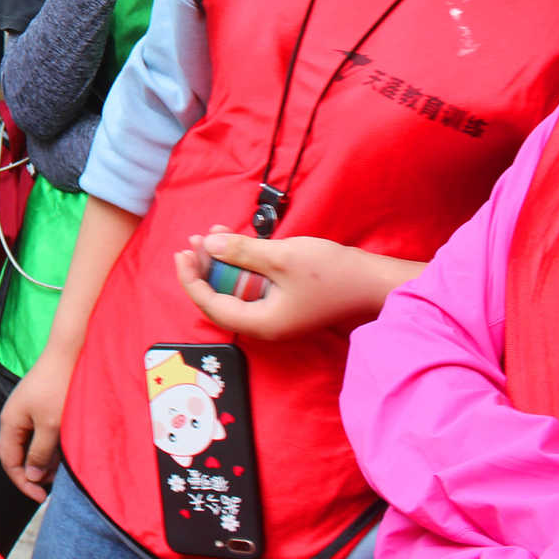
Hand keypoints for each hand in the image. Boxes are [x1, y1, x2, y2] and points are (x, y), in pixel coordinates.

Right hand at [0, 351, 74, 502]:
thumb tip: (30, 475)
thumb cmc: (57, 387)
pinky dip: (50, 445)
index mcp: (10, 422)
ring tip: (61, 469)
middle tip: (53, 485)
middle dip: (34, 472)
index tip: (41, 496)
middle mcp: (15, 417)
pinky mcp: (40, 405)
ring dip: (44, 459)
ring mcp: (27, 410)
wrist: (68, 353)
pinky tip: (64, 450)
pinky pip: (40, 433)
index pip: (8, 460)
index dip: (22, 481)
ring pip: (31, 444)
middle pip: (18, 453)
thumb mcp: (50, 427)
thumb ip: (39, 453)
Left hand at [174, 225, 410, 338]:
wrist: (376, 283)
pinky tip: (234, 240)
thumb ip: (242, 253)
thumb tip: (207, 246)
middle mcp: (266, 324)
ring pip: (237, 288)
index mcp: (262, 323)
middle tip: (194, 240)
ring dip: (223, 261)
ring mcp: (278, 313)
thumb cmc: (333, 273)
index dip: (191, 278)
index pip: (210, 305)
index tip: (182, 253)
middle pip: (221, 297)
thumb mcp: (282, 257)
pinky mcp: (287, 301)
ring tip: (211, 234)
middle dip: (206, 266)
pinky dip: (243, 263)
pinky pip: (254, 284)